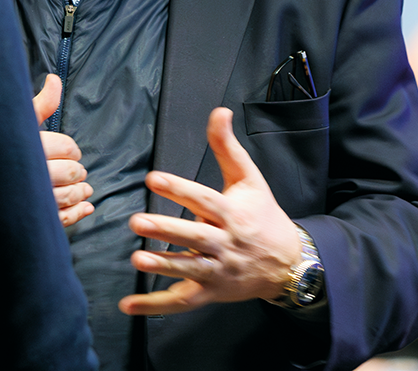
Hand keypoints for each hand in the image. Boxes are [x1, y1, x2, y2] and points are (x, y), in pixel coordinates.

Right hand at [33, 73, 93, 226]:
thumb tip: (54, 80)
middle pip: (71, 172)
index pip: (66, 147)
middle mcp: (31, 173)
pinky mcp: (32, 216)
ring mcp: (32, 198)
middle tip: (76, 170)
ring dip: (80, 193)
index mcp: (30, 147)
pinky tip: (85, 207)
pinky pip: (61, 219)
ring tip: (83, 189)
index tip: (70, 151)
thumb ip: (41, 104)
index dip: (72, 149)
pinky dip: (78, 213)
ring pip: (67, 196)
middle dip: (77, 171)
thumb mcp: (17, 121)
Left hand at [118, 108, 302, 314]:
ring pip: (189, 270)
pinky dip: (155, 306)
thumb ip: (228, 147)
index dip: (179, 188)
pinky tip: (128, 305)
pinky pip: (181, 302)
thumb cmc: (263, 216)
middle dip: (167, 231)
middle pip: (195, 237)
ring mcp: (218, 271)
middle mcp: (225, 243)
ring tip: (137, 258)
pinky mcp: (210, 293)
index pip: (203, 199)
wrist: (288, 263)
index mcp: (232, 213)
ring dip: (163, 266)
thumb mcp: (249, 180)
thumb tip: (219, 110)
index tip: (153, 177)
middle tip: (137, 221)